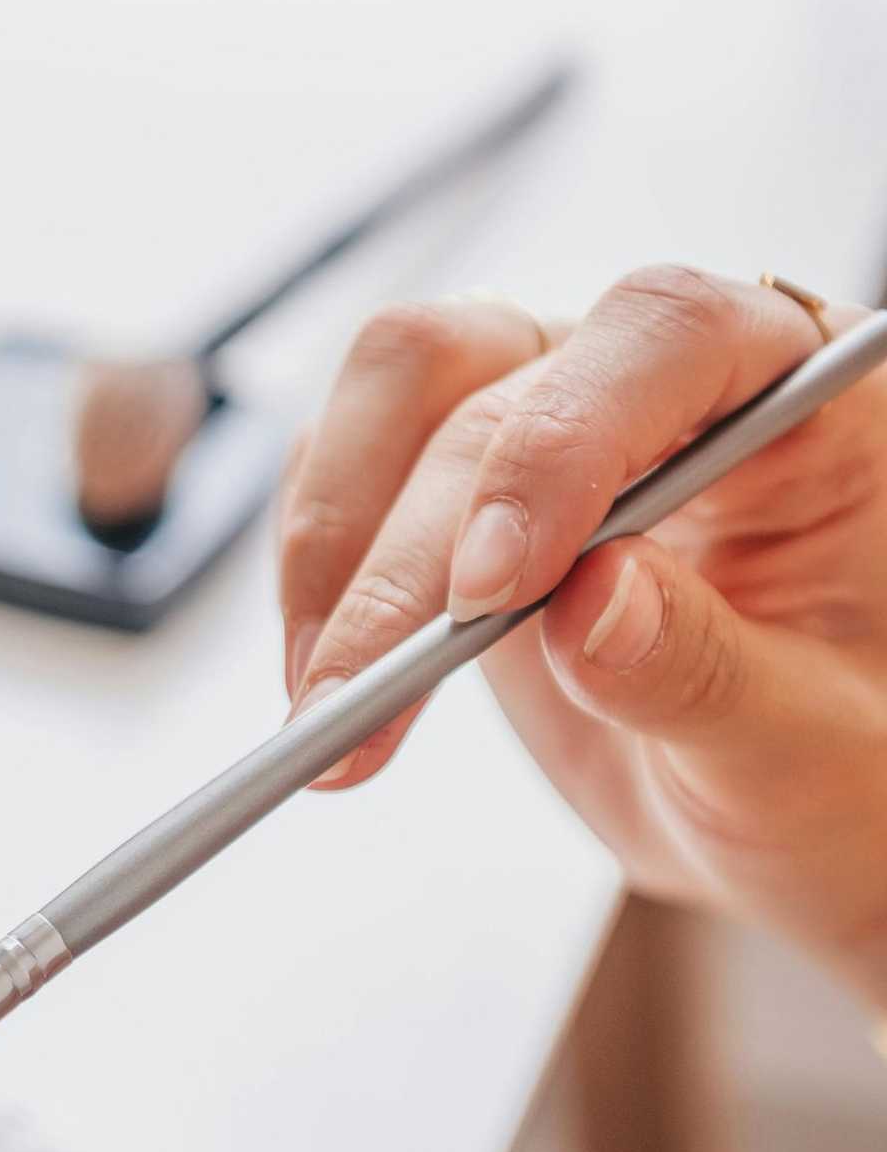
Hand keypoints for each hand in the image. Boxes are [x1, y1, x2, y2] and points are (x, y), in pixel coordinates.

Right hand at [280, 267, 886, 1002]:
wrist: (783, 813)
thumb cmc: (838, 767)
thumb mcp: (810, 753)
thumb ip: (710, 673)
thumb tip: (590, 604)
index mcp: (799, 396)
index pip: (667, 338)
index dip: (563, 443)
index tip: (493, 590)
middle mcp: (667, 377)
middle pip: (494, 385)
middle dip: (409, 559)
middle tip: (357, 705)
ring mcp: (553, 412)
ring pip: (397, 386)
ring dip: (337, 548)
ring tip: (327, 711)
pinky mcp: (462, 480)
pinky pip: (352, 463)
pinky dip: (316, 575)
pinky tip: (328, 686)